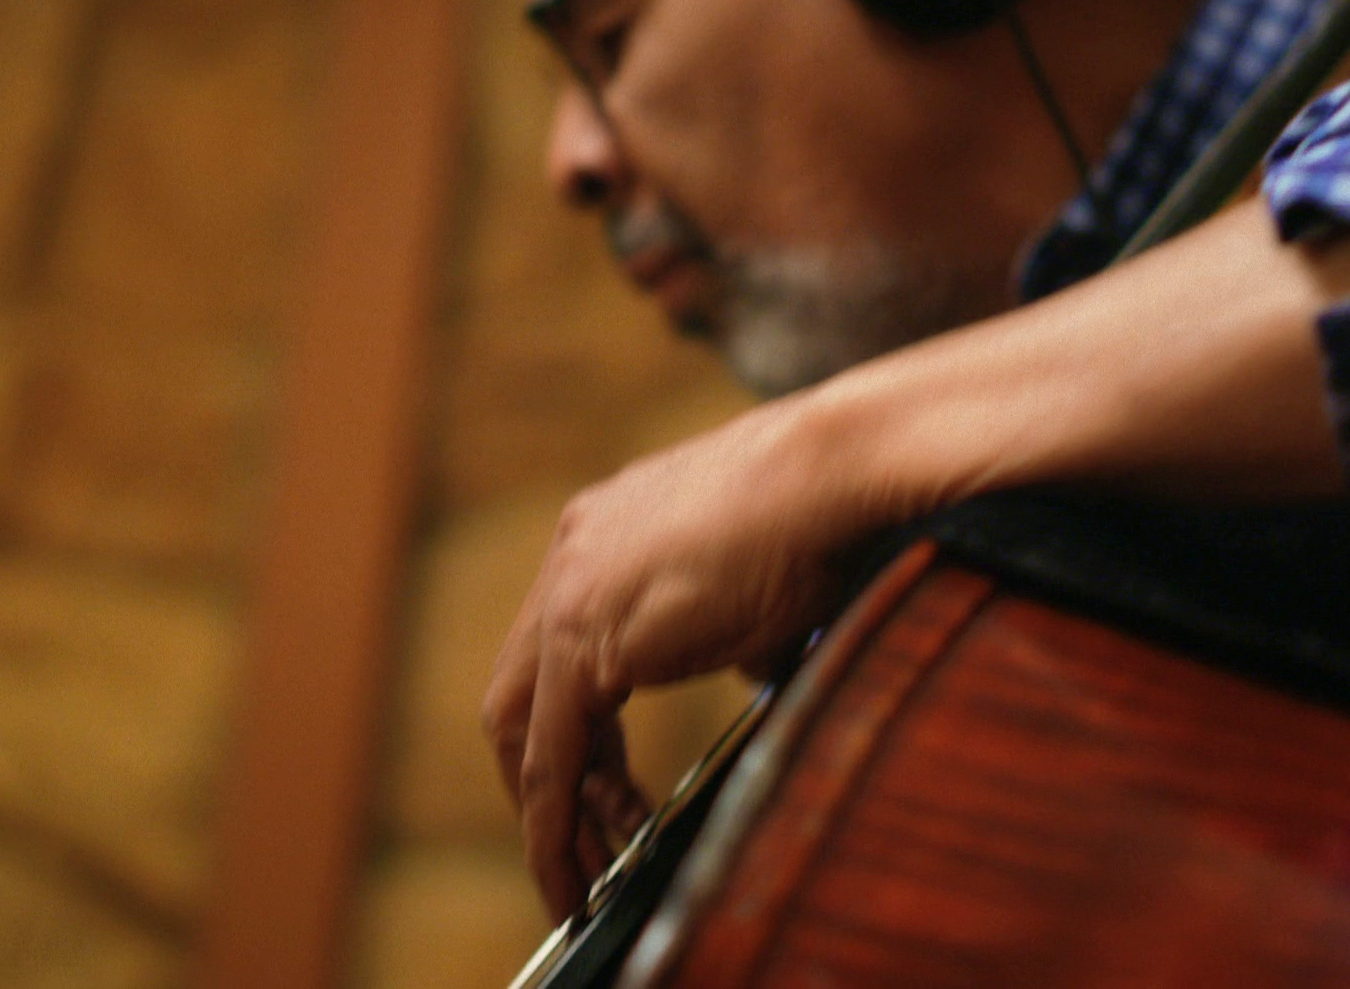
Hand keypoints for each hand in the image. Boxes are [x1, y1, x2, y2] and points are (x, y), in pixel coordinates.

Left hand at [480, 395, 888, 915]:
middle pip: (520, 692)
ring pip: (519, 728)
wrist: (830, 471)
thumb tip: (759, 679)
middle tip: (590, 844)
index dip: (585, 734)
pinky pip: (549, 754)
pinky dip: (556, 823)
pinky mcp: (583, 635)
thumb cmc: (824, 515)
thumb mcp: (766, 586)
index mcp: (608, 533)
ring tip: (591, 879)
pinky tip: (584, 874)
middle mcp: (572, 553)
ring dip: (551, 814)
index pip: (562, 653)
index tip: (615, 791)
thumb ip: (742, 636)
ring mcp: (569, 591)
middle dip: (551, 779)